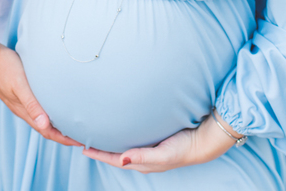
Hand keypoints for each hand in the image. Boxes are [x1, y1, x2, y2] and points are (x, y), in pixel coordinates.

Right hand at [0, 42, 82, 147]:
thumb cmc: (3, 68)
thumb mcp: (19, 85)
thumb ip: (31, 104)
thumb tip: (44, 125)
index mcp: (25, 111)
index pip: (47, 132)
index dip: (64, 139)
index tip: (82, 142)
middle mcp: (25, 110)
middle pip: (47, 128)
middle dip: (65, 134)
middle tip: (84, 135)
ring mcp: (23, 101)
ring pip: (44, 117)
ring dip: (59, 122)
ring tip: (75, 122)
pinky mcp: (24, 92)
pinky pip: (40, 106)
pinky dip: (52, 109)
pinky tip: (58, 102)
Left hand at [81, 113, 235, 172]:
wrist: (204, 138)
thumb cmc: (184, 148)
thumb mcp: (163, 155)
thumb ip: (142, 157)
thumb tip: (121, 160)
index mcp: (141, 162)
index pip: (113, 159)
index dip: (98, 154)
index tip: (82, 147)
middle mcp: (142, 156)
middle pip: (115, 152)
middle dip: (99, 147)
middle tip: (83, 137)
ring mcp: (148, 146)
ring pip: (123, 144)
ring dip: (109, 140)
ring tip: (97, 131)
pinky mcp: (153, 136)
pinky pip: (132, 135)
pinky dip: (122, 132)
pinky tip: (119, 124)